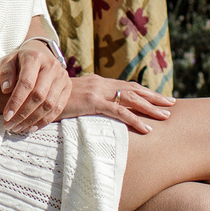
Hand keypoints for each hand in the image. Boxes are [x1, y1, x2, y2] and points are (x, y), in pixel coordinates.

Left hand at [0, 41, 69, 131]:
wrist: (40, 52)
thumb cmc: (21, 60)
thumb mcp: (9, 61)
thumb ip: (6, 73)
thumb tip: (6, 89)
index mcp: (35, 57)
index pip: (26, 83)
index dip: (16, 101)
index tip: (6, 115)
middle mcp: (52, 66)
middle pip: (39, 95)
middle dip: (23, 114)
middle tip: (10, 125)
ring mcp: (62, 77)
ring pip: (49, 104)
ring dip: (33, 119)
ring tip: (19, 127)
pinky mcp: (68, 87)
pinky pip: (58, 108)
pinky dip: (45, 120)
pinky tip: (32, 127)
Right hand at [61, 75, 175, 134]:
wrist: (37, 94)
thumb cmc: (54, 99)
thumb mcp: (74, 97)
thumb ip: (87, 100)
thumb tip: (96, 107)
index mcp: (98, 82)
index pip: (126, 85)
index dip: (144, 91)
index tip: (159, 97)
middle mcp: (101, 83)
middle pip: (134, 89)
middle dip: (154, 97)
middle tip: (171, 103)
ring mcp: (98, 91)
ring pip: (131, 99)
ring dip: (150, 108)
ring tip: (165, 116)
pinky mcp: (93, 102)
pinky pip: (119, 111)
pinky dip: (135, 120)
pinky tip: (146, 128)